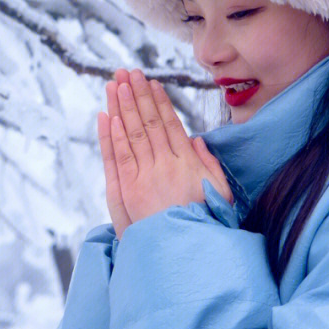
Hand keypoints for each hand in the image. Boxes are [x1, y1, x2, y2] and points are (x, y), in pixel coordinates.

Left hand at [98, 69, 231, 237]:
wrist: (186, 256)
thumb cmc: (205, 227)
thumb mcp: (220, 195)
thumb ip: (209, 165)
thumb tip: (197, 140)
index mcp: (189, 164)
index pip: (170, 124)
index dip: (160, 102)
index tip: (152, 84)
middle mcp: (166, 165)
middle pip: (148, 122)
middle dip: (137, 95)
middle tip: (128, 72)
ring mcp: (146, 176)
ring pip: (132, 133)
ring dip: (122, 106)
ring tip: (115, 84)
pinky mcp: (128, 191)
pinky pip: (119, 156)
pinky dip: (112, 134)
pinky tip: (108, 115)